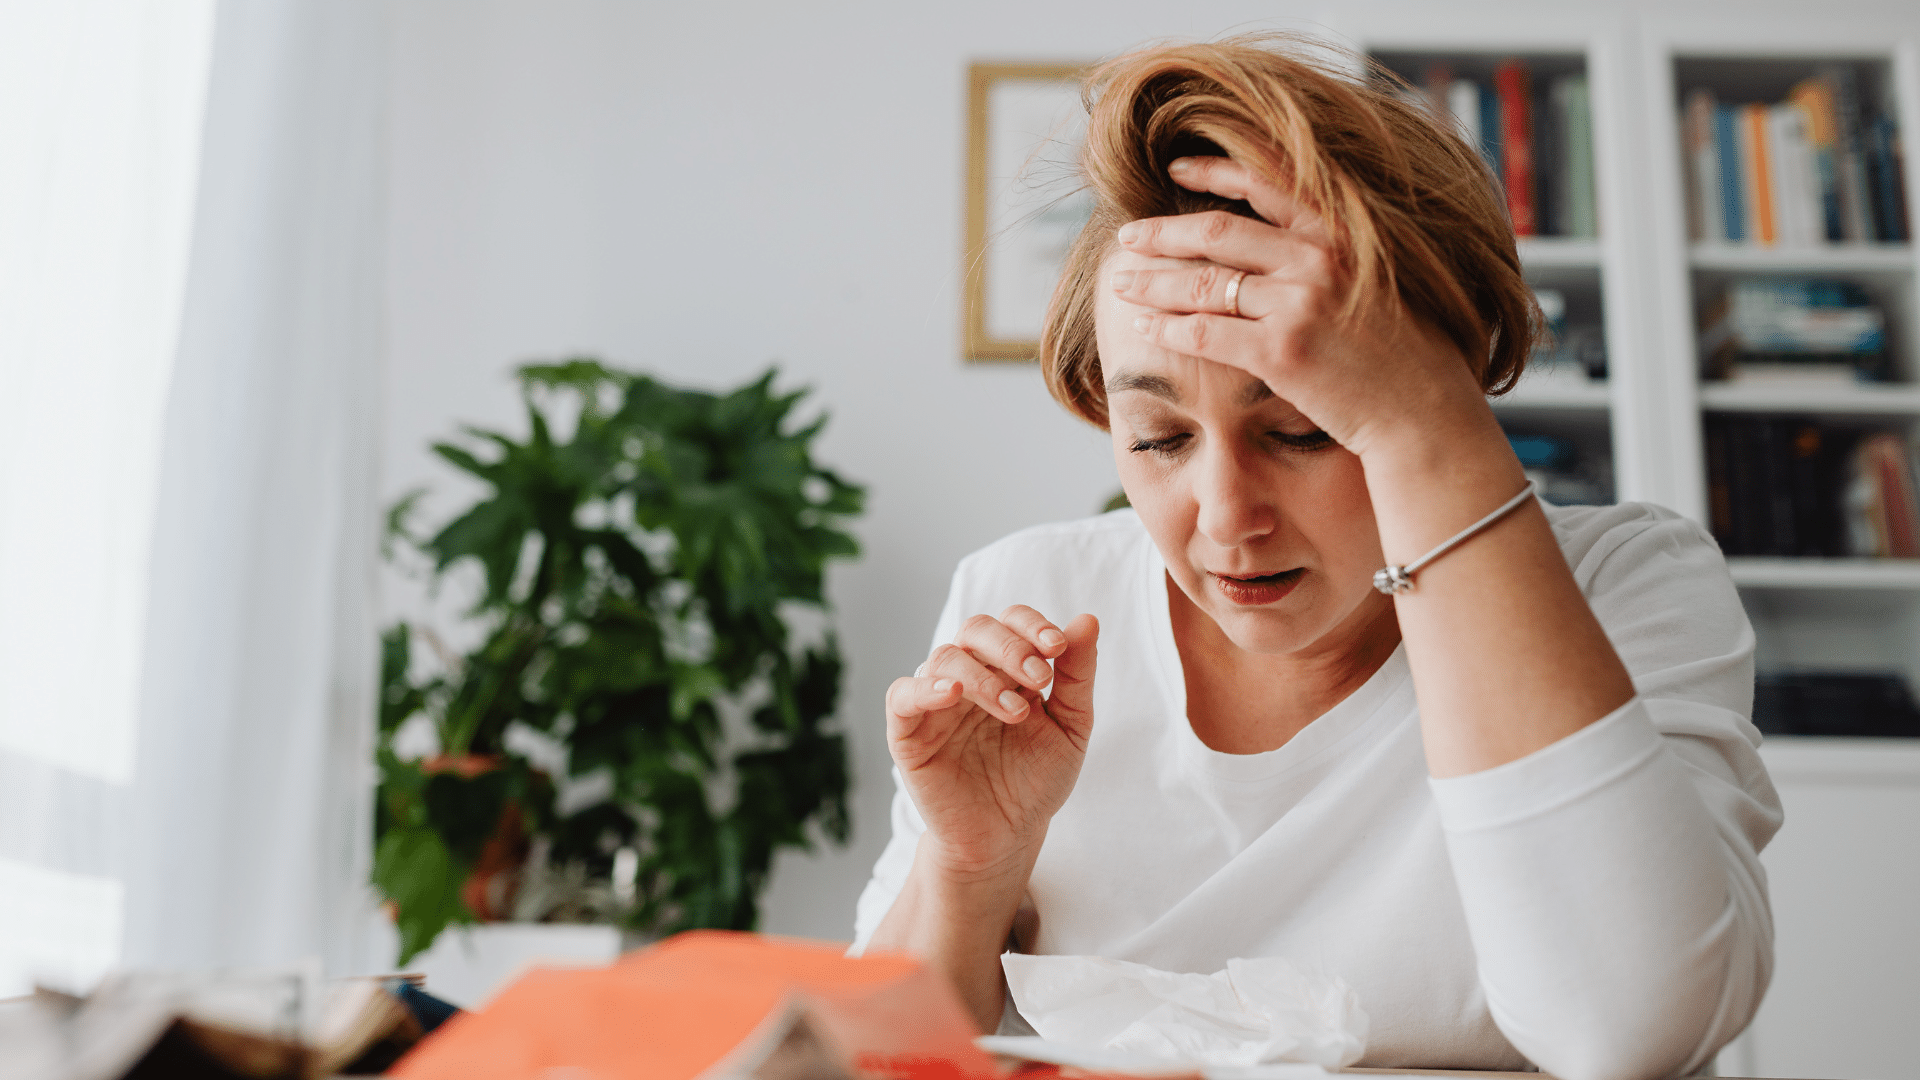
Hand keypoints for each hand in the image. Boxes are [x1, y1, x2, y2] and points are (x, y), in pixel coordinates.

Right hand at [885, 607, 1098, 881]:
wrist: (1008, 836)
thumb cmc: (1037, 780)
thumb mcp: (1071, 728)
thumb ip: (1077, 676)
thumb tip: (1088, 620)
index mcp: (1006, 668)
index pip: (1012, 622)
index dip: (1032, 625)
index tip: (1059, 647)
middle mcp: (969, 676)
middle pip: (976, 629)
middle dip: (1010, 647)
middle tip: (1039, 678)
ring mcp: (936, 702)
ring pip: (944, 658)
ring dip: (983, 676)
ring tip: (1016, 712)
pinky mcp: (908, 733)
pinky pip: (902, 696)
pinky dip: (924, 688)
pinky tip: (952, 694)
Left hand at [1107, 156, 1494, 462]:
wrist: (1426, 413)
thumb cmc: (1404, 355)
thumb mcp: (1378, 281)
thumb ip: (1334, 255)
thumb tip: (1285, 242)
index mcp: (1343, 232)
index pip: (1266, 181)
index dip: (1212, 170)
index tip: (1174, 167)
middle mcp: (1319, 258)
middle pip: (1218, 232)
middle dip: (1163, 233)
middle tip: (1128, 236)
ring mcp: (1300, 304)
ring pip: (1203, 282)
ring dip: (1153, 282)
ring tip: (1122, 283)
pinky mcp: (1282, 352)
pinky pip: (1206, 333)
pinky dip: (1167, 329)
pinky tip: (1143, 328)